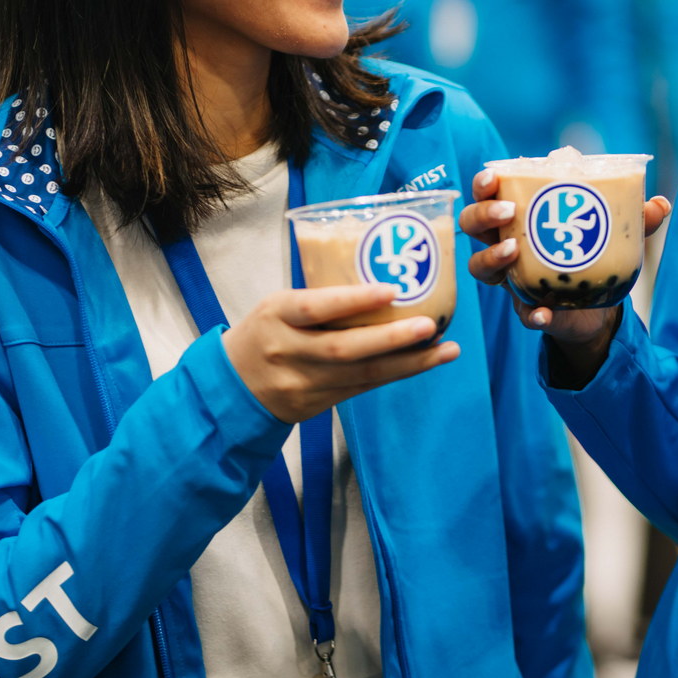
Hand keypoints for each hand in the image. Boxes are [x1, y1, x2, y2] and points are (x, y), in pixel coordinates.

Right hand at [224, 285, 459, 423]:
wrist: (231, 387)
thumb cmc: (265, 331)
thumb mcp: (277, 305)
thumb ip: (319, 298)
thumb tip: (380, 272)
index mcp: (276, 315)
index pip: (314, 306)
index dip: (353, 300)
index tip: (391, 290)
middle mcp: (287, 351)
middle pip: (343, 349)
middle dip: (391, 339)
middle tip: (430, 325)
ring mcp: (302, 383)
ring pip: (361, 375)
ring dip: (408, 363)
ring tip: (446, 350)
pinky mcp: (316, 405)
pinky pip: (362, 389)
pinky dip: (396, 374)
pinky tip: (424, 363)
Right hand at [460, 169, 670, 377]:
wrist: (599, 307)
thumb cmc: (594, 253)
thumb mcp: (616, 231)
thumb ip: (635, 218)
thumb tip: (660, 204)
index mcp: (521, 216)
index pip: (489, 192)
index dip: (484, 182)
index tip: (493, 176)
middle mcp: (506, 244)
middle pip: (471, 225)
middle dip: (482, 215)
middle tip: (507, 212)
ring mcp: (513, 279)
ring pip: (479, 267)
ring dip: (491, 257)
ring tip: (513, 252)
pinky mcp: (529, 310)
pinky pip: (521, 313)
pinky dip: (530, 313)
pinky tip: (541, 313)